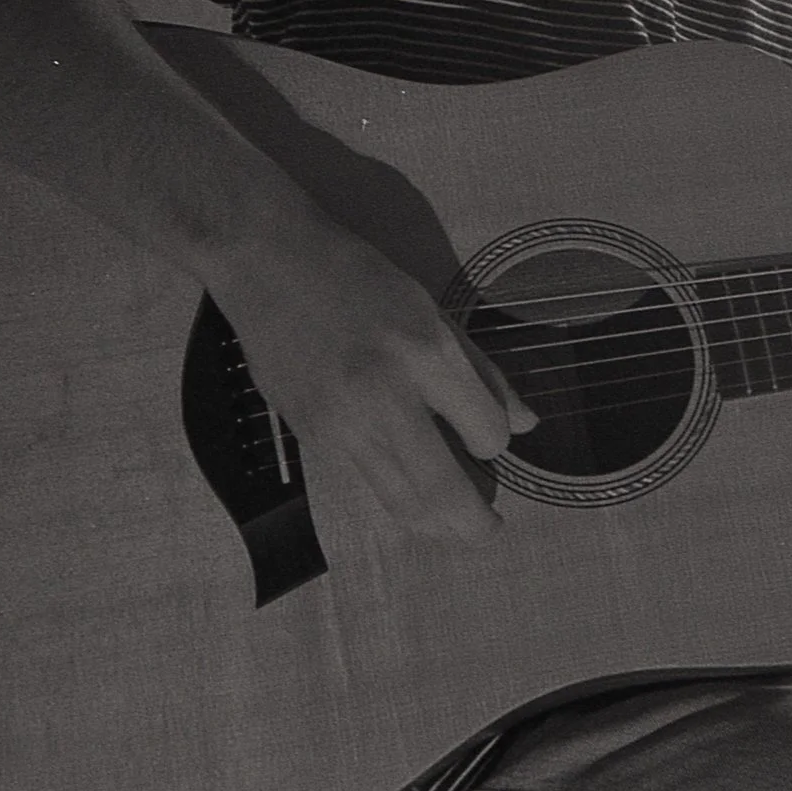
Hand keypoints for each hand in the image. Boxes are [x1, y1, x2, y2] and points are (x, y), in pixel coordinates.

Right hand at [215, 221, 536, 544]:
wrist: (268, 262)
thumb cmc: (354, 276)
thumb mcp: (430, 309)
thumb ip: (480, 371)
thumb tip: (523, 422)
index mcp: (424, 352)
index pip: (485, 432)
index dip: (496, 444)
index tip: (490, 439)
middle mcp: (384, 395)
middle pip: (442, 490)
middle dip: (475, 522)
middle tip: (489, 528)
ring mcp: (342, 421)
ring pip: (400, 501)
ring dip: (435, 524)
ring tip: (455, 527)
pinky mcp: (312, 435)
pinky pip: (365, 484)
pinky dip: (394, 496)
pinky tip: (409, 492)